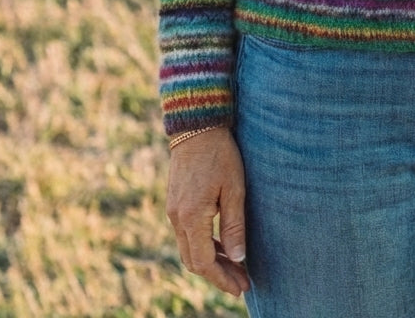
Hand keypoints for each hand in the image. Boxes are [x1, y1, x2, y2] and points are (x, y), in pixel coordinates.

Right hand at [166, 127, 249, 296]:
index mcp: (191, 217)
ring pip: (189, 250)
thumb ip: (234, 225)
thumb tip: (238, 259)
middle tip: (241, 281)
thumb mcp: (234, 188)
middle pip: (194, 261)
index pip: (204, 263)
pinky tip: (222, 245)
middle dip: (217, 275)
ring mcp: (173, 211)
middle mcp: (177, 219)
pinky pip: (187, 235)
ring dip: (211, 261)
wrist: (196, 127)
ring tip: (236, 267)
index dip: (222, 279)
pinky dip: (204, 245)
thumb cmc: (220, 154)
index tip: (241, 287)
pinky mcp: (175, 204)